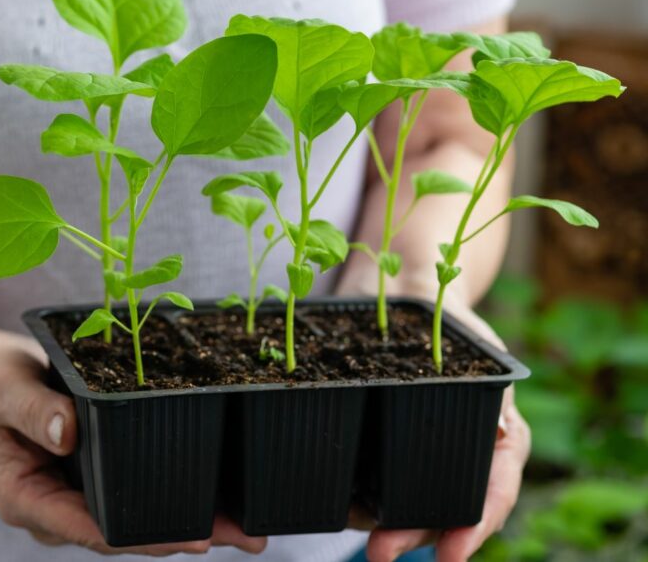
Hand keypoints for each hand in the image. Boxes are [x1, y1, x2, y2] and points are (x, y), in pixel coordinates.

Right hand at [0, 328, 267, 555]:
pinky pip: (136, 496)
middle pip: (123, 535)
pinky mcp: (95, 481)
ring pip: (136, 522)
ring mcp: (76, 498)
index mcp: (25, 499)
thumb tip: (68, 433)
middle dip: (182, 538)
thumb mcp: (4, 387)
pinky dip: (176, 496)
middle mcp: (54, 510)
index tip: (194, 538)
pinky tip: (219, 497)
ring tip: (249, 531)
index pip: (91, 529)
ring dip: (189, 525)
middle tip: (245, 539)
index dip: (143, 538)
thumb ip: (32, 409)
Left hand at [335, 275, 530, 561]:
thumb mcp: (480, 352)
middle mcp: (454, 461)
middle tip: (382, 551)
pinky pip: (365, 486)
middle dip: (413, 536)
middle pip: (440, 514)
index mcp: (494, 443)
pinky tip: (329, 503)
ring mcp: (412, 460)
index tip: (451, 556)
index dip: (472, 530)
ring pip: (402, 509)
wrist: (405, 298)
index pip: (490, 497)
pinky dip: (350, 499)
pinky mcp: (372, 452)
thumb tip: (504, 431)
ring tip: (356, 531)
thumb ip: (492, 391)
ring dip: (379, 527)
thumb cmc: (452, 326)